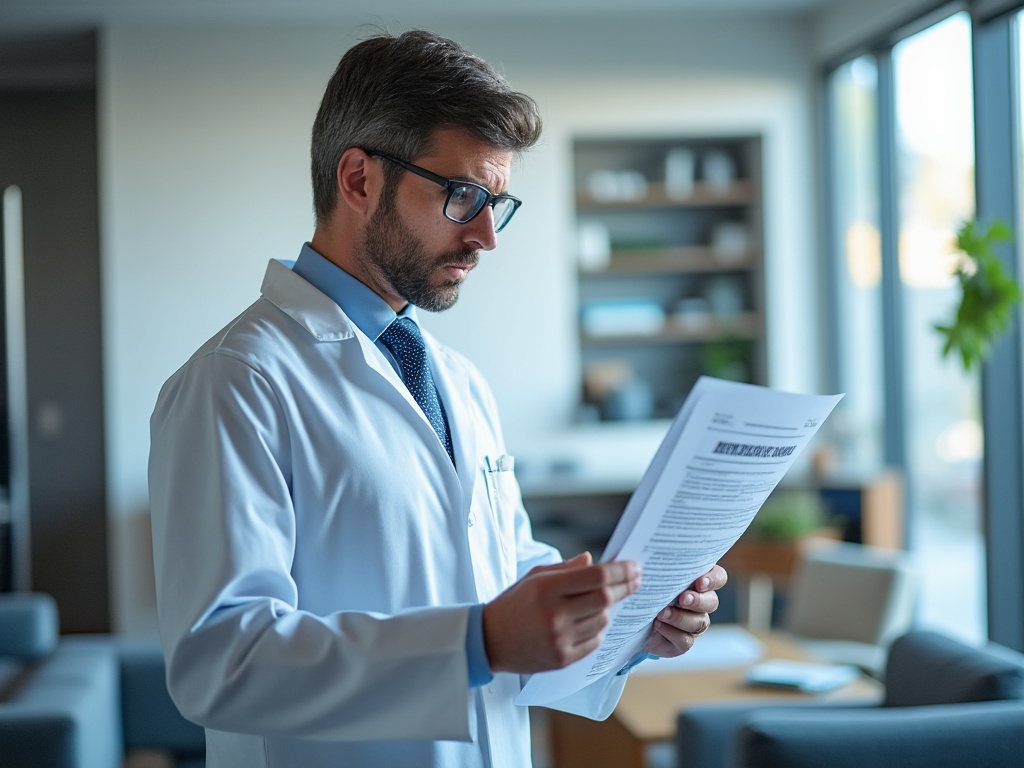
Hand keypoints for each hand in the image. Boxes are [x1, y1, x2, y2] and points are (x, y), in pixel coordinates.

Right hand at [482, 552, 641, 674]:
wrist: (489, 640)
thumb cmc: (513, 604)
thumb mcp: (534, 578)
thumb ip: (565, 569)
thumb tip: (593, 560)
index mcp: (547, 588)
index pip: (596, 576)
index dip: (620, 571)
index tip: (634, 567)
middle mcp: (554, 614)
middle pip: (605, 599)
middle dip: (625, 588)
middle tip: (635, 581)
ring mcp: (559, 639)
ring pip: (602, 621)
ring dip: (606, 609)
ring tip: (598, 603)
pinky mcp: (562, 659)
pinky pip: (594, 641)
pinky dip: (596, 630)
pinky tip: (586, 623)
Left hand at [643, 563, 727, 657]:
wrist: (635, 621)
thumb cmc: (649, 592)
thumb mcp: (655, 578)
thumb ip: (662, 569)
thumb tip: (647, 561)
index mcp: (699, 583)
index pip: (718, 577)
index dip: (713, 580)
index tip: (700, 582)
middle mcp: (702, 603)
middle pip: (712, 602)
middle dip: (698, 600)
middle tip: (683, 599)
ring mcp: (694, 624)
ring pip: (699, 622)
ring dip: (680, 617)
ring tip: (662, 613)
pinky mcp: (684, 642)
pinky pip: (685, 640)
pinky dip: (671, 632)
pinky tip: (658, 625)